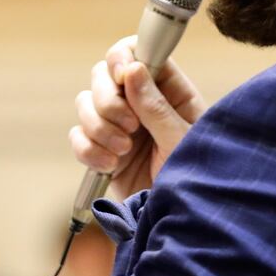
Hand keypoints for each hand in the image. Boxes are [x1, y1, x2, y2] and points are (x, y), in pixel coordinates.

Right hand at [70, 35, 206, 198]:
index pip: (139, 52)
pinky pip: (78, 137)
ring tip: (123, 150)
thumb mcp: (182, 141)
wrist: (183, 224)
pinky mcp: (102, 152)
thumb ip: (156, 107)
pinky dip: (88, 149)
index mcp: (170, 92)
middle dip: (108, 99)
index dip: (123, 56)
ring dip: (98, 126)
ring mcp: (120, 127)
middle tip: (129, 125)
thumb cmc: (197, 181)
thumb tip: (133, 69)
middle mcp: (141, 104)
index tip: (123, 76)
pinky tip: (109, 165)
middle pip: (103, 74)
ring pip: (85, 103)